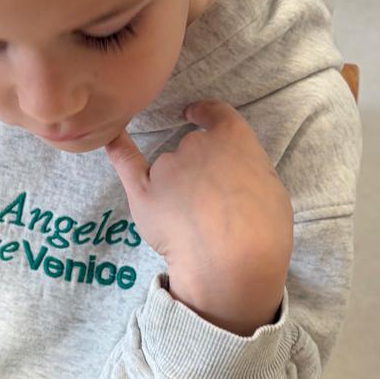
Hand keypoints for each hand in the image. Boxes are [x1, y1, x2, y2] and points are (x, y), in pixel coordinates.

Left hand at [105, 101, 292, 335]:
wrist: (231, 264)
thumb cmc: (263, 232)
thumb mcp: (271, 188)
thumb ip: (247, 171)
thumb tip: (234, 175)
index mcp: (233, 139)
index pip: (216, 114)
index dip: (206, 114)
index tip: (197, 115)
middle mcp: (196, 145)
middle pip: (190, 147)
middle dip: (198, 167)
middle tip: (210, 201)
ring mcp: (167, 167)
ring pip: (166, 168)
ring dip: (174, 184)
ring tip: (190, 221)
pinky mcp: (143, 191)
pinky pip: (125, 161)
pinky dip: (117, 147)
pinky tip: (108, 137)